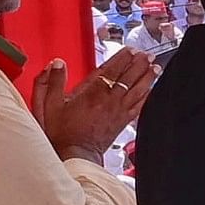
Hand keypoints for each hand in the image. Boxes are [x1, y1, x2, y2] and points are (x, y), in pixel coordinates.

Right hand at [33, 46, 156, 160]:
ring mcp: (118, 110)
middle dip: (139, 63)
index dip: (122, 58)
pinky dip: (148, 96)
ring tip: (155, 67)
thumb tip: (56, 64)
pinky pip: (140, 106)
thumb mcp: (49, 105)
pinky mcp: (123, 121)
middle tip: (147, 54)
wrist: (75, 154)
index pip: (111, 69)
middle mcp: (108, 99)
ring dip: (147, 77)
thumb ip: (52, 82)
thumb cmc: (62, 132)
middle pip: (128, 76)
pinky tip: (152, 90)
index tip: (129, 50)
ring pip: (138, 89)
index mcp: (91, 92)